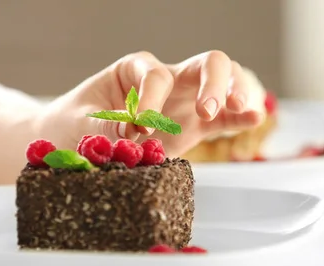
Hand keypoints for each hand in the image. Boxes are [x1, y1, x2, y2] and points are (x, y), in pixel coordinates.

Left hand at [37, 51, 264, 156]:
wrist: (71, 143)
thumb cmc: (70, 126)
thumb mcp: (79, 126)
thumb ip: (104, 129)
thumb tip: (132, 135)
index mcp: (134, 70)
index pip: (156, 76)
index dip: (150, 101)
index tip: (136, 130)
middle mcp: (166, 80)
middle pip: (205, 64)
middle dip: (211, 83)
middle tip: (205, 110)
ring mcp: (184, 102)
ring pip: (224, 83)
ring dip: (235, 92)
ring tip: (239, 110)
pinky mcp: (194, 127)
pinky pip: (224, 118)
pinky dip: (241, 117)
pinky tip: (253, 118)